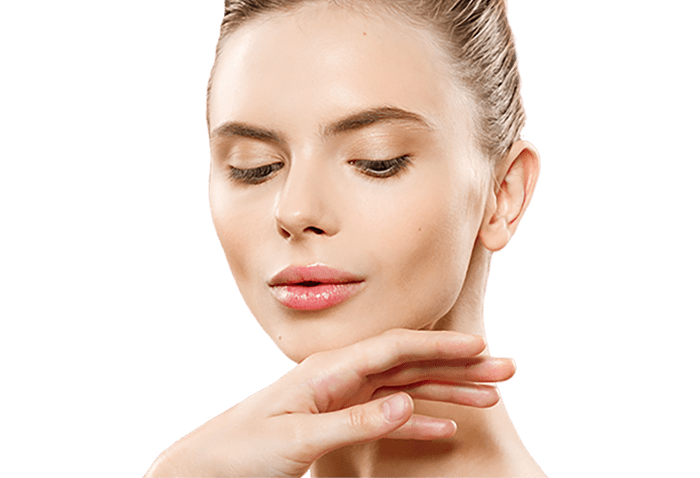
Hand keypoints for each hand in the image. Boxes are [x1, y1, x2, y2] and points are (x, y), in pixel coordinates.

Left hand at [144, 328, 515, 477]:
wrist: (207, 467)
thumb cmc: (243, 448)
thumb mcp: (297, 437)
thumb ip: (354, 420)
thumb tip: (407, 403)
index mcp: (329, 369)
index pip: (396, 347)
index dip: (440, 346)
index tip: (479, 347)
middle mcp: (341, 375)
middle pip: (411, 363)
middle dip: (458, 365)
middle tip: (504, 368)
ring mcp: (343, 396)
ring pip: (407, 386)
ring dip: (448, 390)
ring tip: (489, 394)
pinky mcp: (340, 418)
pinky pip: (389, 414)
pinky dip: (419, 419)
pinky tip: (445, 426)